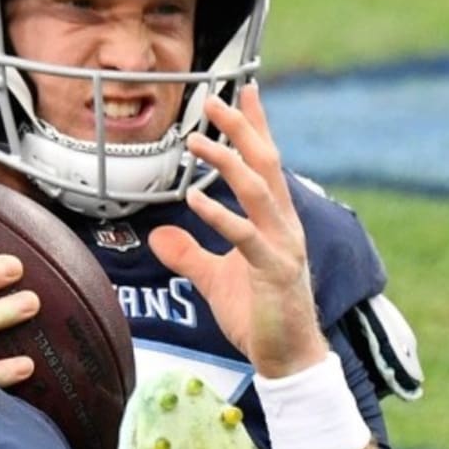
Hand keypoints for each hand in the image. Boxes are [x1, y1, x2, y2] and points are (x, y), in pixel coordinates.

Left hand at [148, 84, 327, 377]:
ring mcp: (283, 247)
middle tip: (216, 98)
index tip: (245, 91)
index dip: (256, 127)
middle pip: (265, 166)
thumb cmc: (258, 316)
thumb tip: (160, 235)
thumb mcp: (216, 279)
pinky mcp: (273, 273)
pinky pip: (246, 238)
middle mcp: (285, 226)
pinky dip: (220, 216)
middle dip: (242, 130)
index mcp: (277, 222)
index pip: (267, 164)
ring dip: (227, 163)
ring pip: (257, 193)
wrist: (289, 357)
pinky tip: (194, 200)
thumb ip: (190, 254)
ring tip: (196, 140)